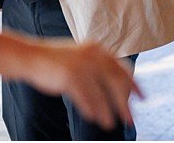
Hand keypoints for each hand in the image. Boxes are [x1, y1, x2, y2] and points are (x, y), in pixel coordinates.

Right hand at [24, 41, 138, 129]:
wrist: (29, 56)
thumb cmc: (55, 60)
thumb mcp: (80, 57)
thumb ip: (98, 66)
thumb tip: (121, 88)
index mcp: (97, 49)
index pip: (123, 69)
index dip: (134, 85)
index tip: (143, 99)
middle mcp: (92, 56)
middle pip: (117, 84)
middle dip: (124, 104)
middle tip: (129, 120)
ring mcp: (81, 66)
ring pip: (102, 96)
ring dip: (107, 113)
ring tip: (109, 123)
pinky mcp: (70, 77)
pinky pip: (87, 100)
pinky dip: (92, 111)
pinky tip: (94, 118)